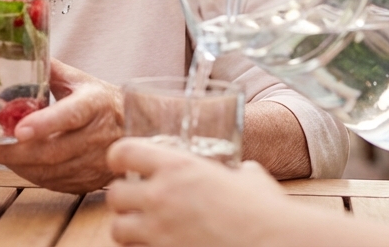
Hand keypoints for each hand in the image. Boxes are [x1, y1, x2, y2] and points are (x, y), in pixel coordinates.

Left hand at [0, 59, 122, 192]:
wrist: (136, 129)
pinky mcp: (91, 180)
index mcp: (94, 104)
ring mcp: (96, 162)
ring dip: (18, 166)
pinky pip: (56, 184)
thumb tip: (13, 53)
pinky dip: (32, 176)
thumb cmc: (101, 101)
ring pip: (51, 172)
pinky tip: (18, 164)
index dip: (44, 124)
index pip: (69, 115)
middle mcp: (98, 135)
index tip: (18, 129)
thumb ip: (48, 70)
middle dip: (14, 153)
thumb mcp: (79, 80)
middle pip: (53, 151)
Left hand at [107, 138, 296, 246]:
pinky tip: (159, 246)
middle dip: (123, 199)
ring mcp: (160, 232)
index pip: (124, 152)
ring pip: (117, 229)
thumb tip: (240, 171)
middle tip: (136, 202)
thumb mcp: (249, 178)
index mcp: (179, 167)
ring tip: (143, 230)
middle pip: (113, 194)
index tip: (121, 163)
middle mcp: (162, 197)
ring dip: (128, 229)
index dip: (119, 157)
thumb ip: (234, 171)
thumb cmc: (267, 212)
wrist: (275, 245)